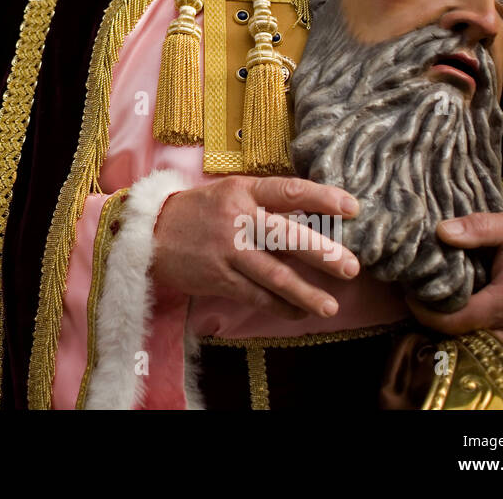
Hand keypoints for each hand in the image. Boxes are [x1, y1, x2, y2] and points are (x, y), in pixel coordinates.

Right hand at [151, 175, 361, 319]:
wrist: (150, 232)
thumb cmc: (200, 211)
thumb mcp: (230, 193)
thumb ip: (266, 203)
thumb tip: (313, 220)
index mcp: (242, 190)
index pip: (288, 190)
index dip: (322, 198)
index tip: (352, 208)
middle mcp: (236, 218)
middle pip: (286, 236)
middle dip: (322, 253)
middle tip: (351, 267)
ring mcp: (227, 250)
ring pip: (273, 274)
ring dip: (305, 292)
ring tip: (330, 306)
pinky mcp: (217, 277)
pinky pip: (255, 295)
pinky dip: (280, 306)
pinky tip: (298, 312)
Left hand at [406, 211, 502, 351]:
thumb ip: (478, 227)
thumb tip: (442, 232)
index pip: (454, 322)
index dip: (425, 313)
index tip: (410, 296)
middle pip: (461, 341)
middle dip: (434, 328)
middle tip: (417, 304)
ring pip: (472, 348)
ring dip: (449, 334)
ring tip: (429, 310)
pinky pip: (485, 347)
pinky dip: (465, 336)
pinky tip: (451, 317)